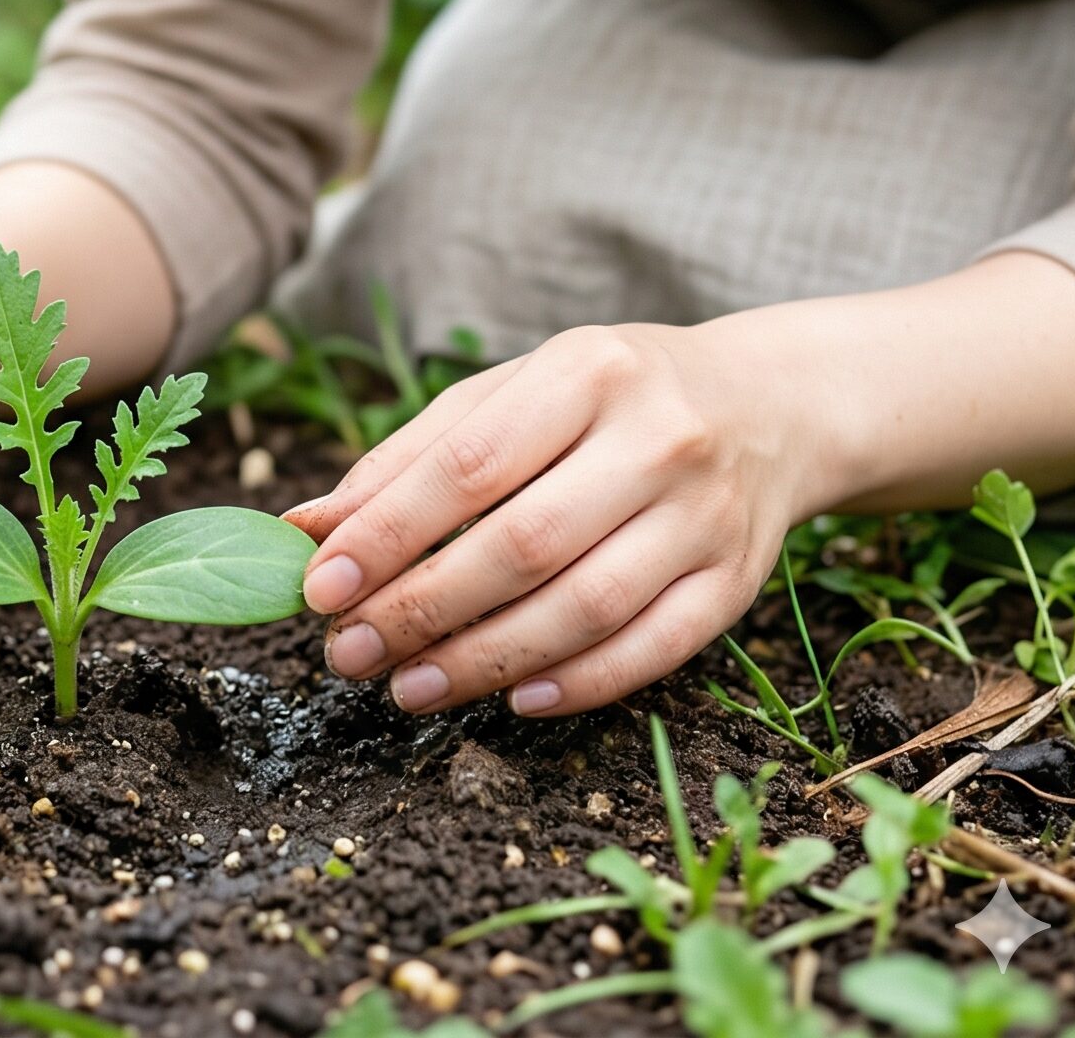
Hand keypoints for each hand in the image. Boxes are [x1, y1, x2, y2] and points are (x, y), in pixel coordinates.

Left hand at [278, 322, 815, 717]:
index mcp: (585, 370)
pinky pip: (653, 648)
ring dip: (484, 660)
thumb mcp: (511, 393)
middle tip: (349, 652)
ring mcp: (705, 515)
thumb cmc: (607, 398)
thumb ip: (411, 456)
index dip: (386, 533)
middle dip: (422, 608)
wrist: (766, 407)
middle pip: (522, 545)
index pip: (467, 465)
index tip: (319, 584)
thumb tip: (307, 525)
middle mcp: (655, 438)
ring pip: (584, 608)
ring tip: (406, 688)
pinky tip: (514, 702)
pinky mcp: (738, 581)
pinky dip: (579, 684)